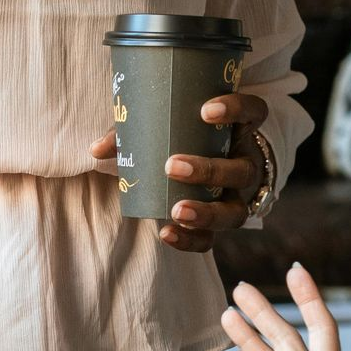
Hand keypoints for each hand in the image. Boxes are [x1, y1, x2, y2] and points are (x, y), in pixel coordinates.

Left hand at [88, 89, 269, 254]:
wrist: (201, 169)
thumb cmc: (182, 137)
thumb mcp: (164, 127)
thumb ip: (132, 133)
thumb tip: (96, 149)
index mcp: (238, 128)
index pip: (254, 112)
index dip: (237, 110)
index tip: (205, 111)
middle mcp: (245, 162)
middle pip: (242, 170)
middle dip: (209, 170)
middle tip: (172, 166)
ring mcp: (237, 197)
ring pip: (235, 211)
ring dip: (206, 212)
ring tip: (175, 211)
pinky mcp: (220, 223)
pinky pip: (213, 238)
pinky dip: (190, 240)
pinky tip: (166, 234)